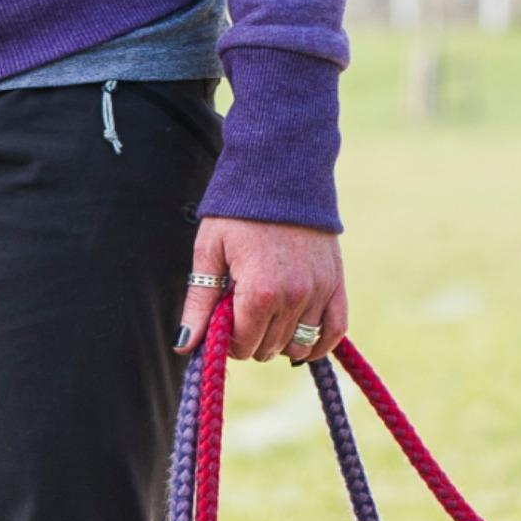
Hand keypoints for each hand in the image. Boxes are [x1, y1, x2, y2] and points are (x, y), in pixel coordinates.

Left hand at [176, 217, 347, 364]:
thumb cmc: (238, 211)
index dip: (228, 340)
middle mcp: (294, 297)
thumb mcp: (209, 252)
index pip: (243, 346)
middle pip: (269, 348)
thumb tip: (184, 344)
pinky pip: (334, 330)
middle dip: (251, 338)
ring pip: (298, 345)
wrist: (282, 172)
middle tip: (242, 312)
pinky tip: (302, 343)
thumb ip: (199, 302)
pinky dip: (318, 343)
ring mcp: (319, 291)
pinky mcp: (336, 283)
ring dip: (280, 340)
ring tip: (267, 316)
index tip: (223, 321)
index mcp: (259, 293)